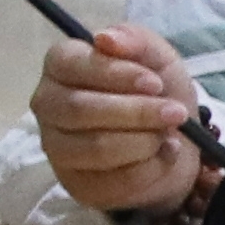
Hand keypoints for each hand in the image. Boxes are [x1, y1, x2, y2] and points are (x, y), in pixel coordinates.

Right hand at [31, 21, 210, 223]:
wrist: (174, 139)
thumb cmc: (155, 91)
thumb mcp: (155, 56)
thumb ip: (133, 39)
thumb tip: (105, 39)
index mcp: (61, 65)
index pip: (71, 65)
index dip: (114, 74)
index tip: (154, 83)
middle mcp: (48, 106)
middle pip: (81, 110)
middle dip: (136, 112)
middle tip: (175, 113)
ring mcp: (58, 149)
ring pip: (97, 147)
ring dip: (145, 142)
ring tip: (171, 135)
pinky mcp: (77, 185)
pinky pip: (113, 181)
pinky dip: (150, 168)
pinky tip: (164, 155)